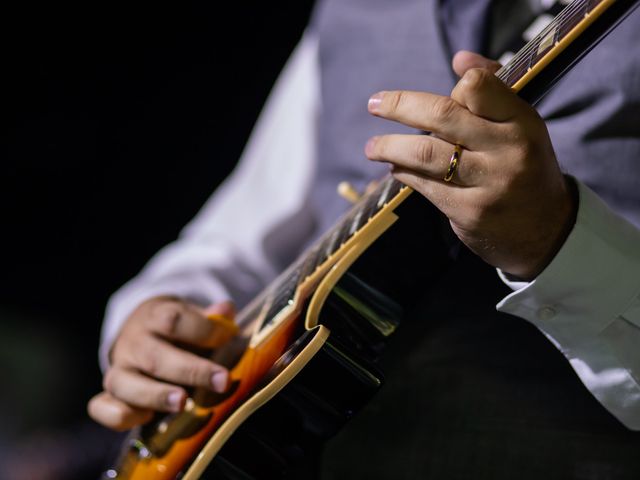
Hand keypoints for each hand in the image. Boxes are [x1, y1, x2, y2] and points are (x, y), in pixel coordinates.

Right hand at [88, 297, 234, 430]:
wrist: (141, 332)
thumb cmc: (177, 328)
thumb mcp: (192, 315)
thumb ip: (210, 318)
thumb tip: (226, 311)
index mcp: (154, 316)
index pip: (173, 320)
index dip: (203, 330)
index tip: (229, 337)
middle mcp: (133, 342)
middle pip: (156, 357)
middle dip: (191, 371)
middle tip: (221, 380)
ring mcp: (119, 369)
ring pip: (125, 384)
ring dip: (156, 395)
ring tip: (182, 402)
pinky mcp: (109, 393)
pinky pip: (102, 407)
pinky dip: (119, 415)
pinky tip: (147, 417)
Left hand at [365, 51, 576, 279]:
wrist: (547, 230)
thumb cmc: (525, 166)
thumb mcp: (522, 125)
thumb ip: (493, 88)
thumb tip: (459, 58)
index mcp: (522, 122)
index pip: (477, 87)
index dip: (452, 88)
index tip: (431, 96)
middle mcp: (507, 150)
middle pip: (442, 115)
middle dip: (400, 106)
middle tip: (374, 104)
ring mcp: (488, 184)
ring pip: (425, 154)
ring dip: (390, 147)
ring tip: (372, 147)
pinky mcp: (469, 213)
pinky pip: (425, 185)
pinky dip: (404, 173)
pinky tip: (395, 168)